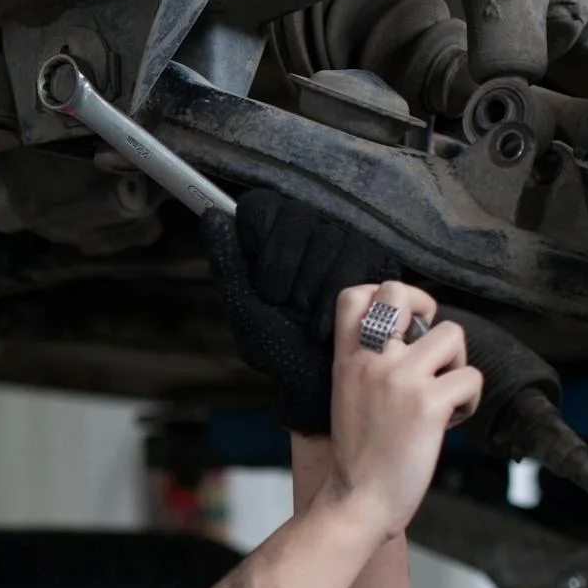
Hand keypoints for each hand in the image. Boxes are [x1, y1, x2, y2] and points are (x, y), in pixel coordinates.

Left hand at [201, 191, 401, 435]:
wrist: (317, 381)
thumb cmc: (278, 347)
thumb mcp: (244, 308)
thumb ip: (227, 262)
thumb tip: (213, 216)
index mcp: (269, 241)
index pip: (260, 206)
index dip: (259, 241)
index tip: (259, 279)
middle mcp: (306, 233)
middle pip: (295, 217)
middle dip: (283, 270)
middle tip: (282, 303)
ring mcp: (342, 241)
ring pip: (327, 237)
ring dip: (309, 287)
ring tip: (305, 315)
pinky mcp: (374, 258)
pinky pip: (355, 255)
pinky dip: (334, 295)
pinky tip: (325, 321)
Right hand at [323, 282, 483, 540]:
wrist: (358, 500)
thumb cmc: (359, 454)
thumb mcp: (348, 395)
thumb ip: (369, 363)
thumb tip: (412, 338)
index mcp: (347, 359)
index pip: (356, 295)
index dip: (388, 294)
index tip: (404, 321)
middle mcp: (372, 360)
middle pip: (400, 292)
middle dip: (427, 310)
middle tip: (432, 348)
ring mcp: (400, 379)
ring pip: (453, 334)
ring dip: (457, 364)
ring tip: (442, 396)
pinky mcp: (429, 404)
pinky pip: (471, 378)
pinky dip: (469, 402)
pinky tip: (449, 422)